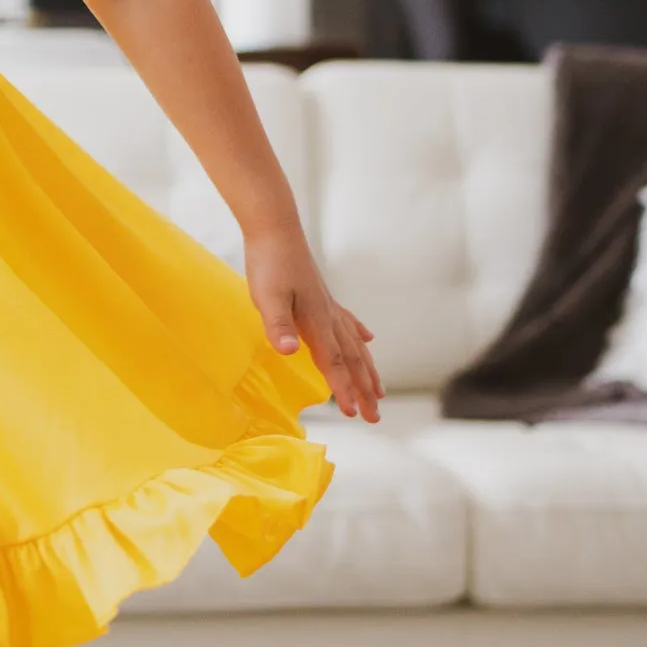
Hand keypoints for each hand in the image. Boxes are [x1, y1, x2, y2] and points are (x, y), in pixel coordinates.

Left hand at [243, 225, 382, 421]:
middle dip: (364, 390)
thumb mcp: (266, 297)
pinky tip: (369, 339)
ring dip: (367, 370)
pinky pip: (348, 322)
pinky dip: (359, 335)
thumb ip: (277, 324)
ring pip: (355, 345)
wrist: (275, 229)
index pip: (333, 363)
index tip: (355, 413)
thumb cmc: (269, 263)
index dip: (344, 389)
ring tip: (380, 391)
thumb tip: (287, 351)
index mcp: (316, 322)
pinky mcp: (322, 296)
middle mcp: (329, 317)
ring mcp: (328, 306)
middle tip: (376, 417)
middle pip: (351, 360)